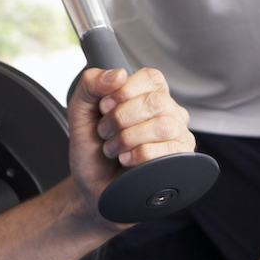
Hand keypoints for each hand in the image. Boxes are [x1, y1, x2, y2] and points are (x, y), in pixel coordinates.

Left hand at [67, 67, 193, 223]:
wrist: (92, 185)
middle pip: (156, 102)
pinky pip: (169, 151)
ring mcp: (178, 137)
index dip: (126, 90)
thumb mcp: (79, 110)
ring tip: (113, 149)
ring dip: (128, 138)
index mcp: (147, 94)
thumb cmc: (91, 147)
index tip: (104, 106)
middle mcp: (168, 113)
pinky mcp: (180, 161)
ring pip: (163, 126)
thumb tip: (118, 74)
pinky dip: (140, 155)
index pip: (151, 78)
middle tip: (104, 132)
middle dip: (121, 118)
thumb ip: (90, 84)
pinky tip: (126, 160)